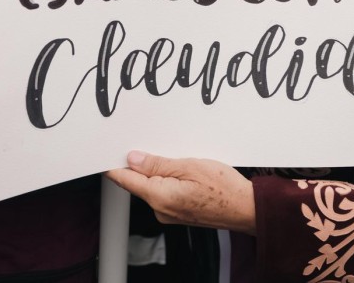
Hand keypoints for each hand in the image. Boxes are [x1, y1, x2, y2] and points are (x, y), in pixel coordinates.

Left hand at [106, 152, 254, 234]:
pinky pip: (164, 192)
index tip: (107, 149)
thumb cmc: (224, 188)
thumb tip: (133, 159)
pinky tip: (180, 167)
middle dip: (140, 161)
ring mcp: (169, 213)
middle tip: (147, 140)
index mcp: (159, 196)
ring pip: (152, 185)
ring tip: (173, 153)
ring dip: (156, 169)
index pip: (125, 179)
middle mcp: (160, 209)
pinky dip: (167, 178)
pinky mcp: (178, 212)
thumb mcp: (190, 166)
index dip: (113, 164)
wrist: (247, 209)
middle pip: (138, 181)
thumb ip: (158, 164)